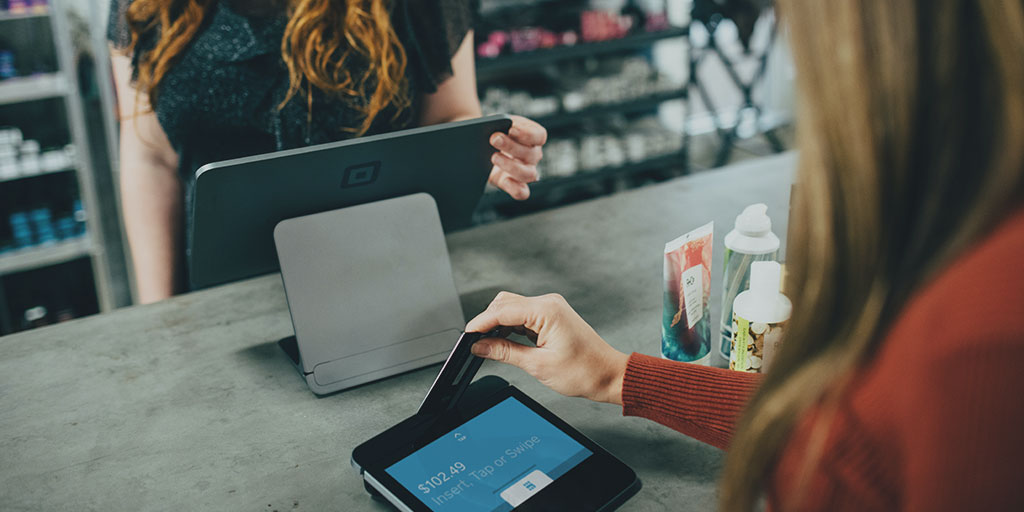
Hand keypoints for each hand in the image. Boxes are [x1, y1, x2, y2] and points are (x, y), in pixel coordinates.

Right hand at [466, 292, 628, 404]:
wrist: (608, 375)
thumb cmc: (584, 371)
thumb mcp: (538, 365)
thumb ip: (505, 352)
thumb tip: (480, 346)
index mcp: (546, 311)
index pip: (502, 311)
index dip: (480, 323)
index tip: (466, 336)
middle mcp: (548, 303)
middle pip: (504, 303)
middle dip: (487, 322)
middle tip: (474, 343)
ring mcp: (550, 308)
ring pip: (512, 308)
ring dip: (498, 325)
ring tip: (488, 345)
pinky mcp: (550, 316)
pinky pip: (522, 316)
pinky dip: (510, 327)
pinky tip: (503, 342)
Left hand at [488, 115, 545, 199]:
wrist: (479, 146)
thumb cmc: (492, 131)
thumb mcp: (495, 122)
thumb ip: (498, 123)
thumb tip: (495, 130)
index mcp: (532, 137)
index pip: (539, 135)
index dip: (527, 133)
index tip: (511, 128)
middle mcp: (533, 155)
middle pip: (531, 154)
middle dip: (511, 146)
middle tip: (494, 139)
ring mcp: (525, 171)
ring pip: (528, 174)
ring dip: (511, 166)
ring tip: (494, 157)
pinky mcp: (513, 184)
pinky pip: (522, 192)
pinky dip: (516, 188)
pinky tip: (505, 180)